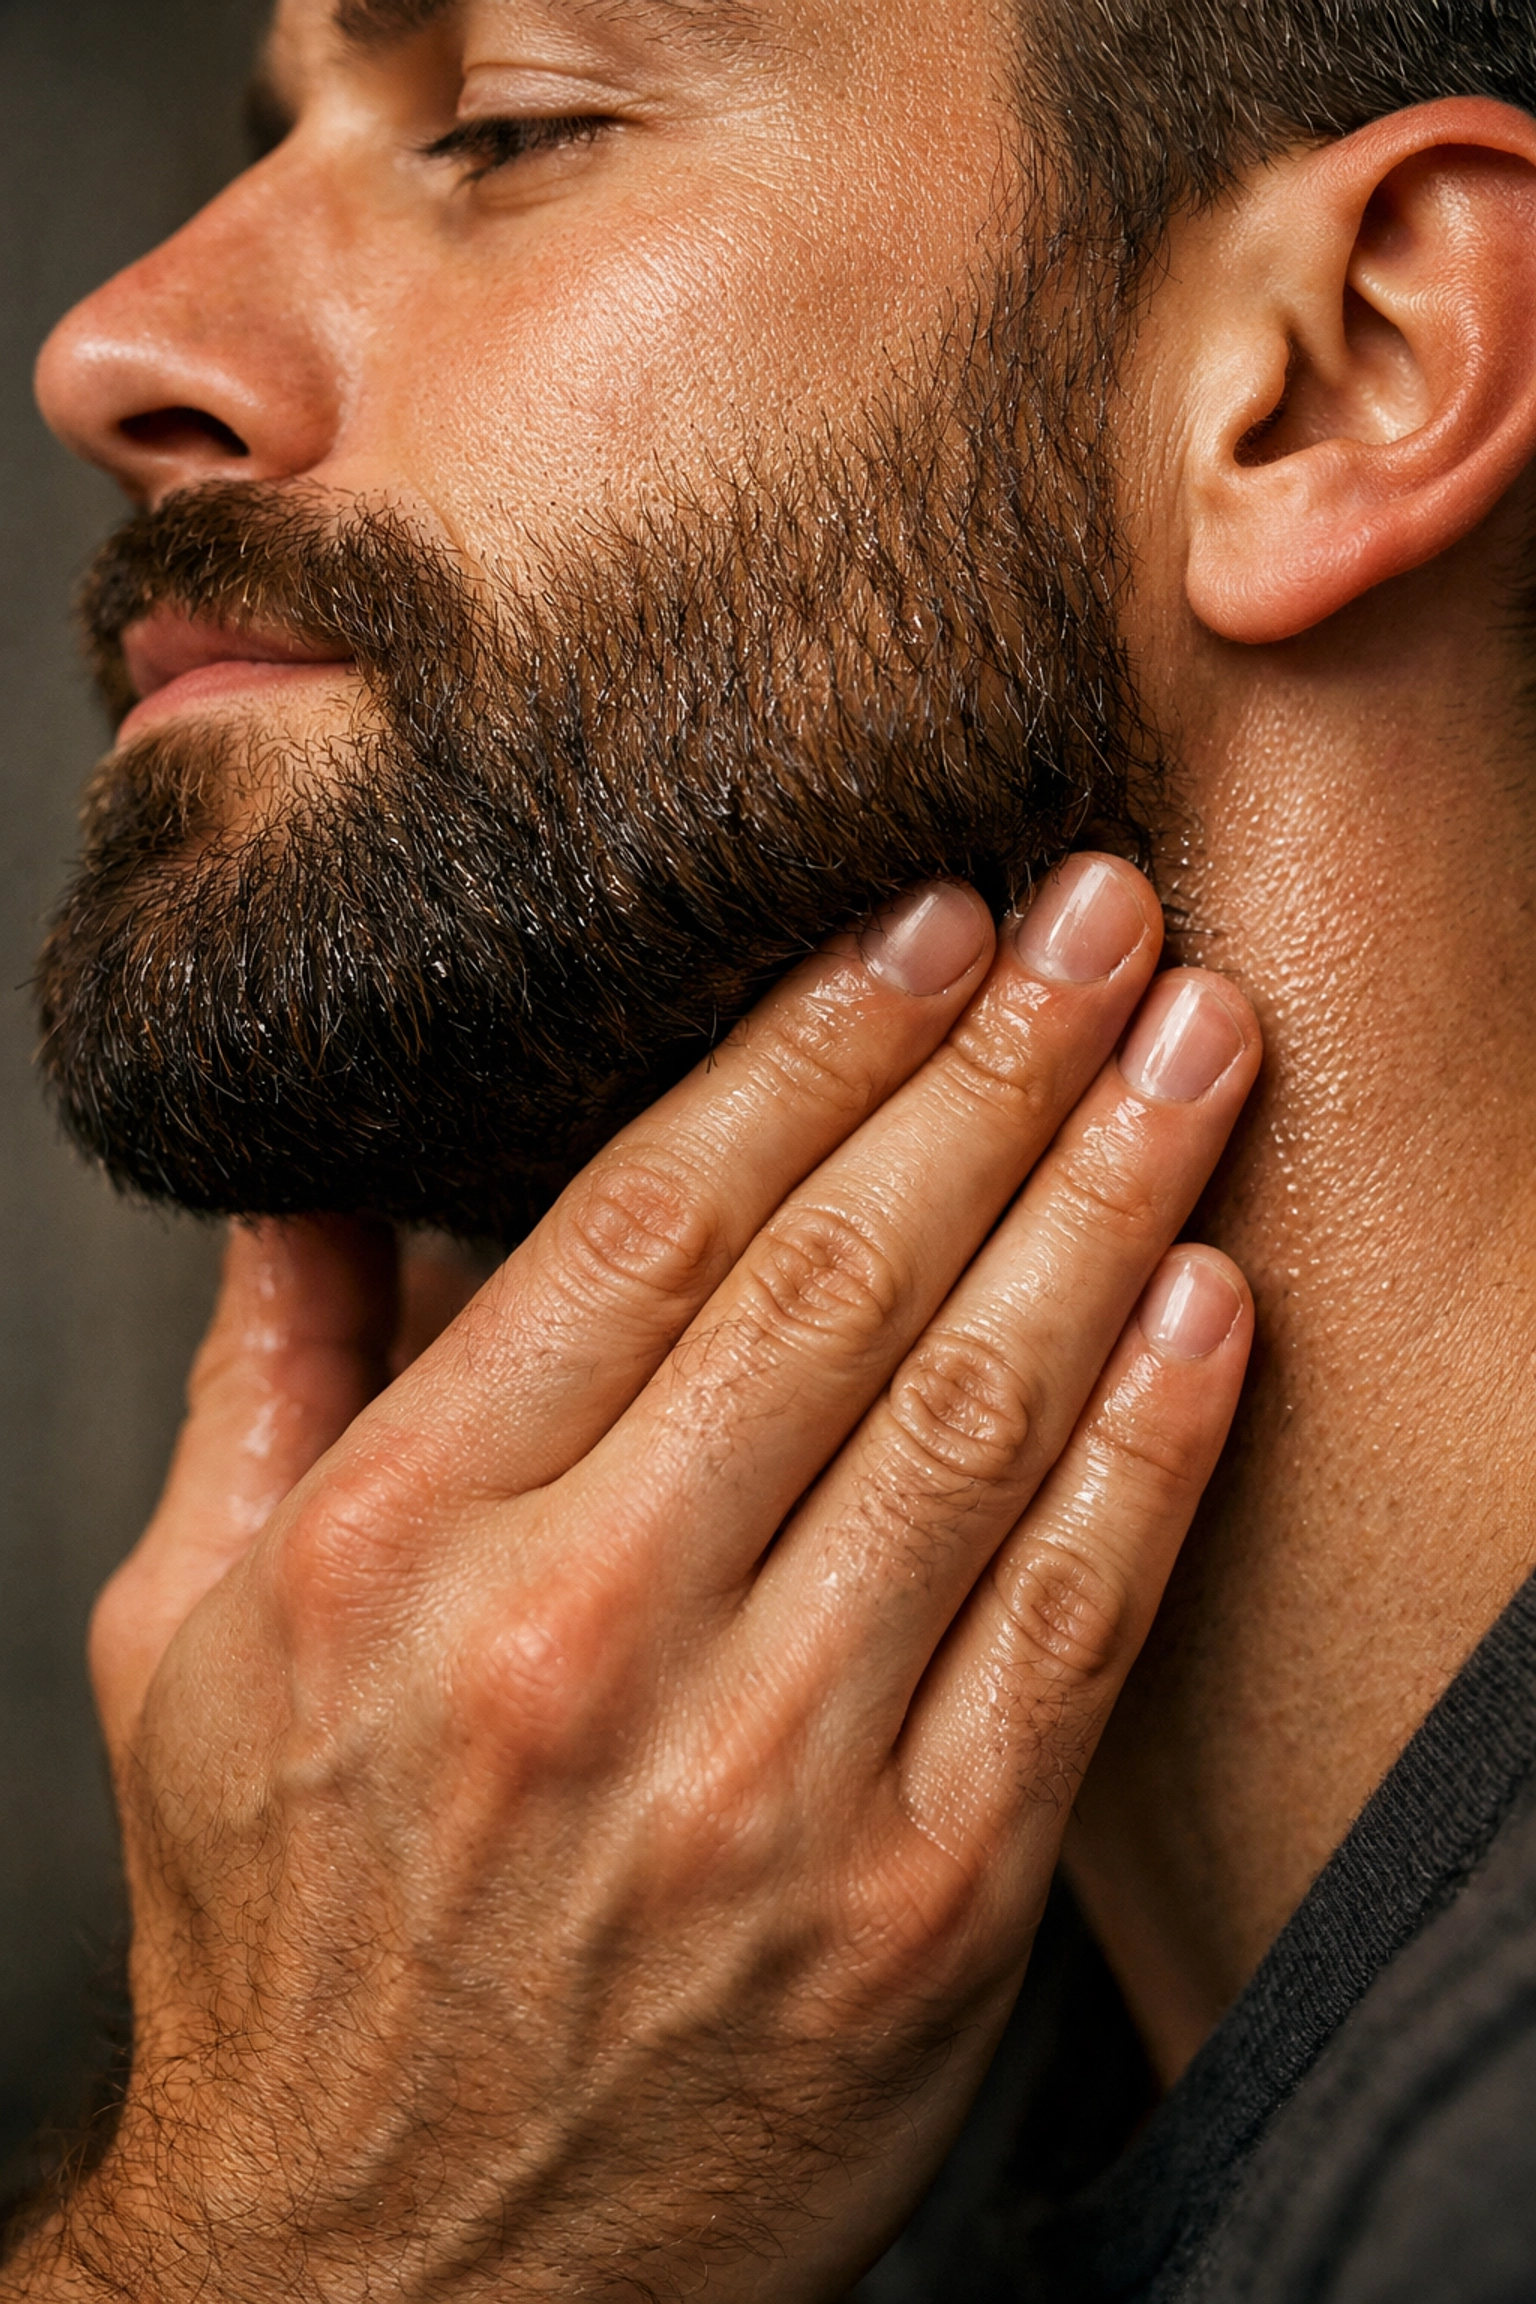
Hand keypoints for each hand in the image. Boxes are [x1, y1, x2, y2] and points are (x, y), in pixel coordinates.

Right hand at [10, 858, 1257, 2303]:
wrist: (377, 2290)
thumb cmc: (283, 1940)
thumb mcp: (183, 1640)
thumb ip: (268, 1380)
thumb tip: (320, 1171)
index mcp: (402, 1544)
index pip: (648, 1218)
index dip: (810, 1043)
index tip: (919, 919)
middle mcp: (584, 1639)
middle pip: (838, 1278)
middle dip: (994, 1065)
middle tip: (1103, 913)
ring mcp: (764, 1782)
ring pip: (976, 1418)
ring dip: (1110, 1203)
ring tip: (1197, 1045)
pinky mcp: (915, 1911)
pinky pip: (1063, 1631)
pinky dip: (1154, 1454)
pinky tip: (1212, 1305)